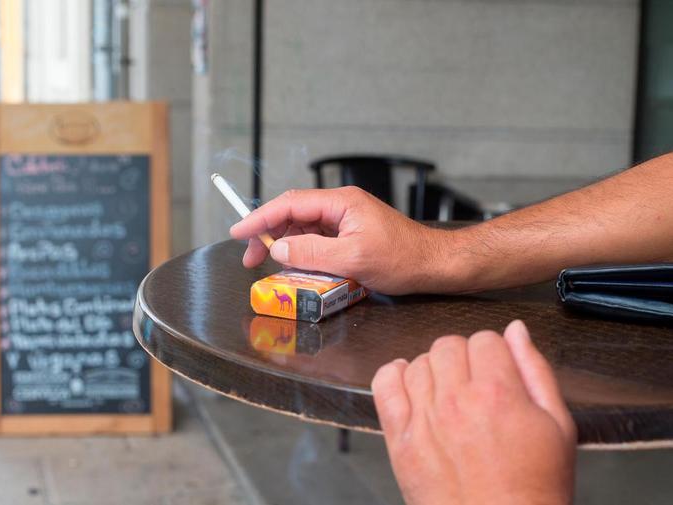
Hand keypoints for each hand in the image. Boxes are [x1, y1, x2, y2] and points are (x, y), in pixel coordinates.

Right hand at [229, 186, 462, 294]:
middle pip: (292, 214)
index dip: (260, 218)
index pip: (290, 204)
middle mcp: (340, 206)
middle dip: (268, 234)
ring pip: (303, 228)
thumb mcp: (353, 259)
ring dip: (285, 246)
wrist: (434, 265)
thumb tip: (280, 249)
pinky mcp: (350, 235)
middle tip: (252, 259)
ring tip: (271, 267)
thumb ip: (313, 253)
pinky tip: (296, 267)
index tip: (238, 232)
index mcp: (341, 202)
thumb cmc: (402, 259)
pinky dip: (302, 252)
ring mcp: (345, 220)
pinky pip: (317, 240)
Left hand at [371, 320, 576, 504]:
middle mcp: (455, 399)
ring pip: (418, 362)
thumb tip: (516, 329)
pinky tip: (410, 383)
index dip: (495, 353)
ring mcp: (422, 418)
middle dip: (465, 357)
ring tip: (449, 392)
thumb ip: (535, 370)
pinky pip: (384, 385)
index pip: (485, 339)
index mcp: (497, 392)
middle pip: (448, 345)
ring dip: (434, 369)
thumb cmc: (534, 486)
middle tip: (476, 384)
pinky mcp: (399, 438)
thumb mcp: (558, 426)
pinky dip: (394, 375)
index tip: (498, 371)